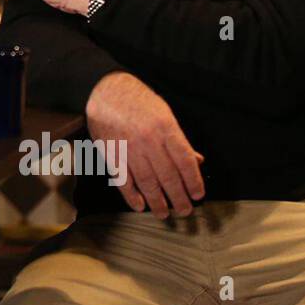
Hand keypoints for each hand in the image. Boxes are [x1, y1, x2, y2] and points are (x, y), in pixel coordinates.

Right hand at [86, 72, 204, 218]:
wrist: (106, 90)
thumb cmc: (139, 101)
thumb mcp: (165, 114)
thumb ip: (179, 140)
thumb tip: (197, 161)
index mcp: (165, 128)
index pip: (185, 161)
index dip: (193, 181)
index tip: (198, 195)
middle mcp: (148, 140)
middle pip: (167, 176)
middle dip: (178, 197)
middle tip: (185, 212)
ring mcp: (128, 148)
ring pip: (146, 182)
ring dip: (157, 201)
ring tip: (164, 213)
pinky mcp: (111, 153)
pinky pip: (123, 179)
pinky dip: (131, 195)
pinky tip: (139, 206)